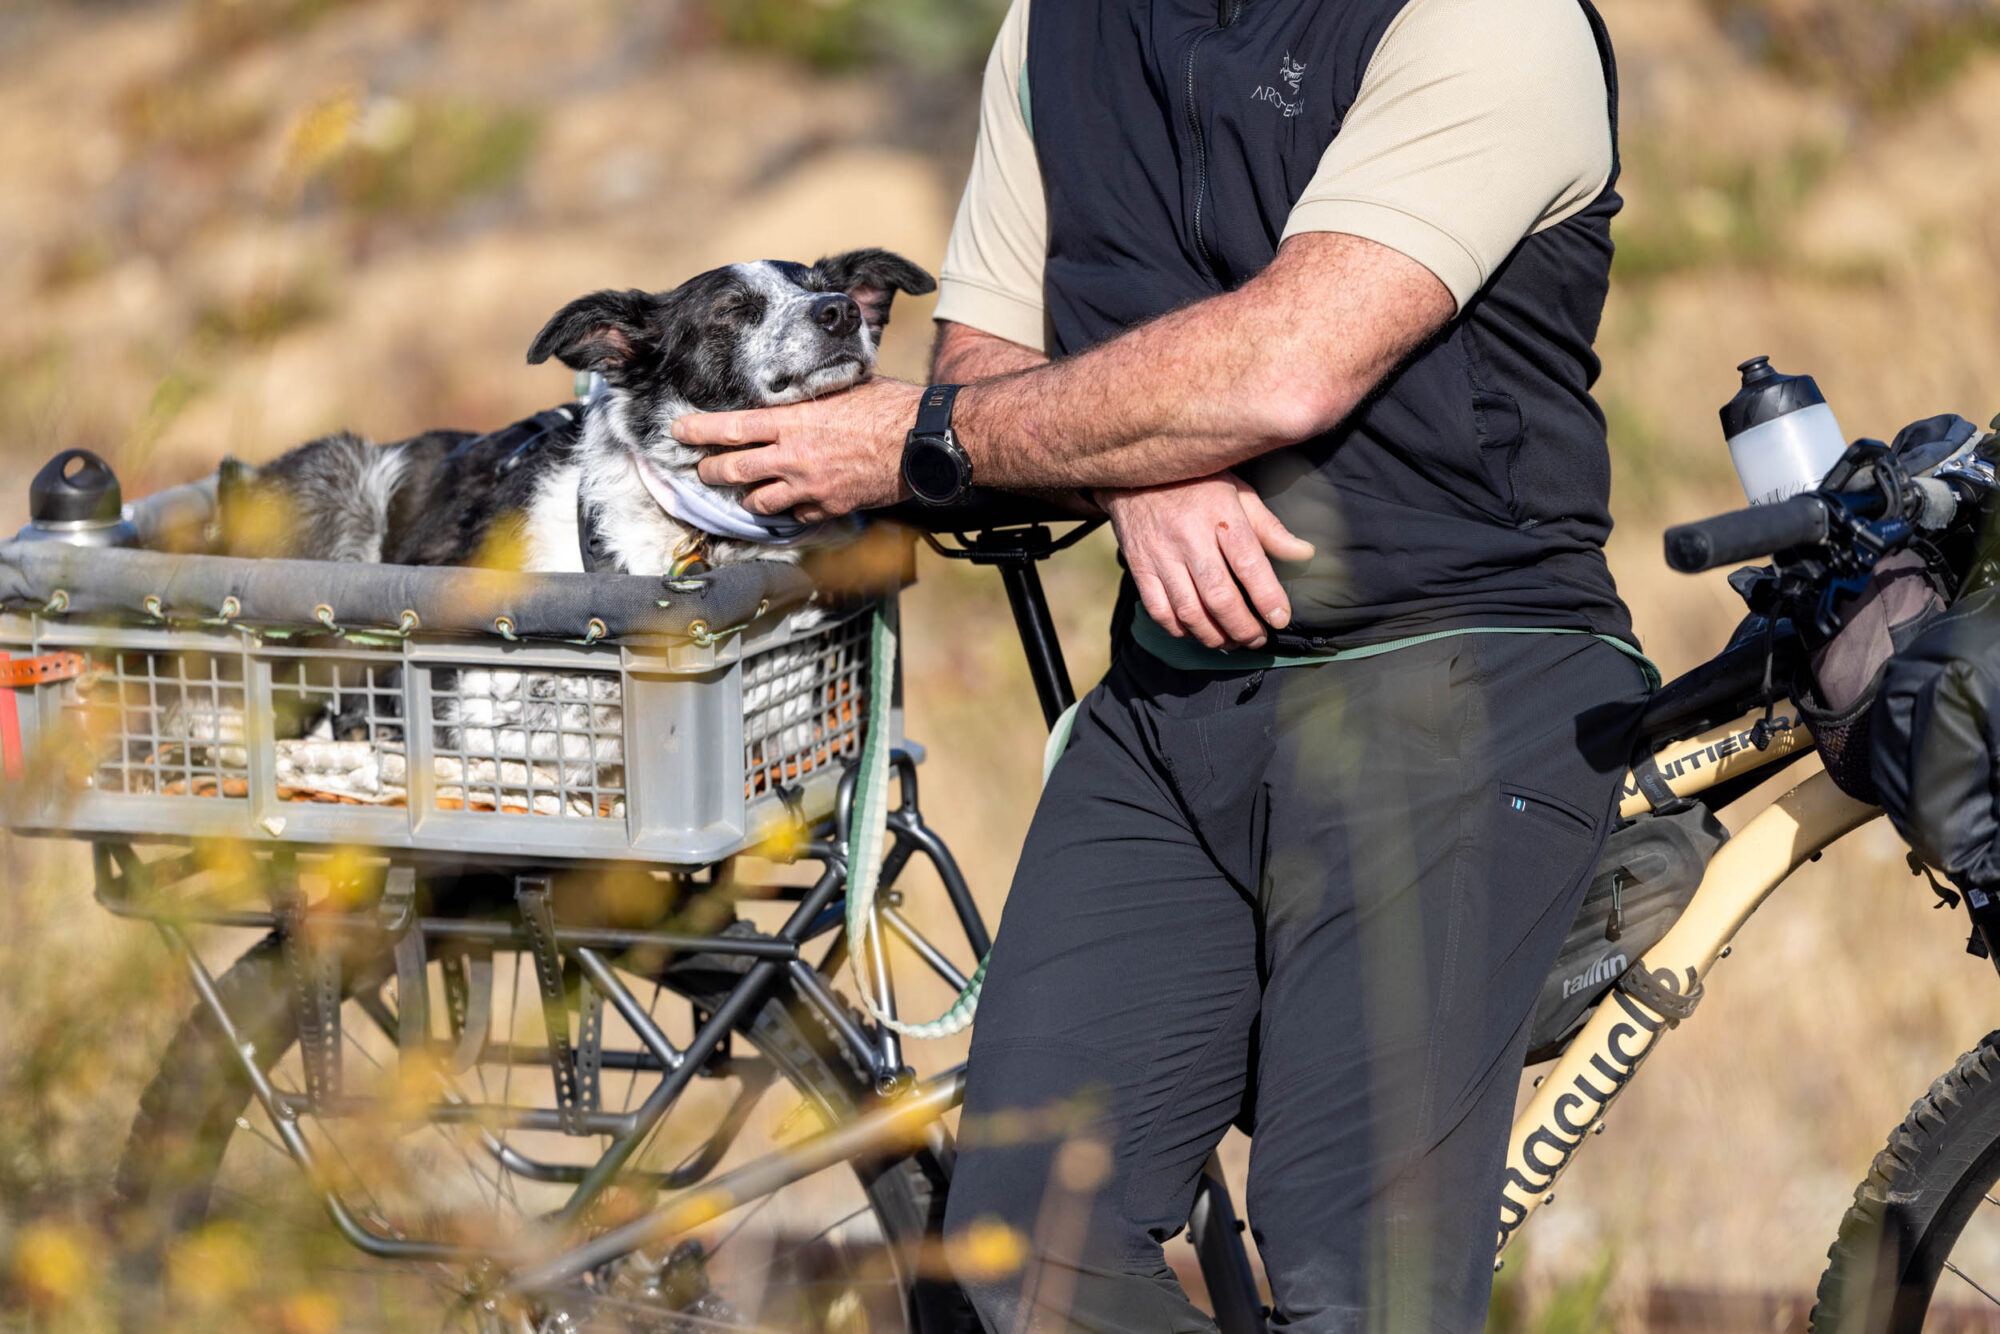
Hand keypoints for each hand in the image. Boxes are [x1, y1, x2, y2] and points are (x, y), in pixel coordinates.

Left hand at [674, 377, 922, 522]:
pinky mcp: (830, 507)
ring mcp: (810, 487)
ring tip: (745, 495)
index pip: (731, 427)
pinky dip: (792, 510)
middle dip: (711, 471)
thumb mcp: (844, 388)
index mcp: (792, 421)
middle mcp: (793, 456)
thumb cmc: (889, 407)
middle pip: (734, 469)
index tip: (679, 431)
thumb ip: (815, 394)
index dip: (698, 431)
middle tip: (703, 471)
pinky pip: (797, 515)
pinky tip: (793, 504)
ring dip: (748, 498)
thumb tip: (804, 386)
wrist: (920, 443)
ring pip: (759, 501)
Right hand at [1101, 473, 1314, 649]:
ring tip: (1231, 642)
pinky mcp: (1139, 567)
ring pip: (1189, 610)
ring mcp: (1161, 555)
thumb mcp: (1238, 492)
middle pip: (1219, 596)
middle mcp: (1189, 538)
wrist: (1135, 470)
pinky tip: (1196, 632)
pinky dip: (1179, 630)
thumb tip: (1304, 553)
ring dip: (1213, 636)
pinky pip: (1159, 611)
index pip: (1249, 564)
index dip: (1267, 597)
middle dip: (1242, 627)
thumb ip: (1269, 527)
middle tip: (1257, 639)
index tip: (1280, 619)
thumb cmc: (1196, 481)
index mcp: (1221, 515)